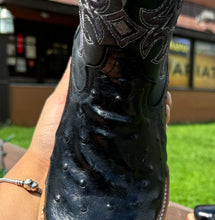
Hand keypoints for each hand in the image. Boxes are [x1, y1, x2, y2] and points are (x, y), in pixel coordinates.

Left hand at [28, 60, 172, 170]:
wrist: (45, 170)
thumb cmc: (49, 137)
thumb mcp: (59, 101)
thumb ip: (71, 80)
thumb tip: (81, 49)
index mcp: (102, 108)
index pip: (128, 93)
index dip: (143, 84)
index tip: (155, 77)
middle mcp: (114, 125)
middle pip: (143, 109)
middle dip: (158, 101)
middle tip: (164, 97)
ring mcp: (120, 142)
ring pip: (149, 127)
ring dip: (160, 118)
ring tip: (165, 111)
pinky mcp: (123, 159)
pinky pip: (145, 149)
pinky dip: (156, 140)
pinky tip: (160, 131)